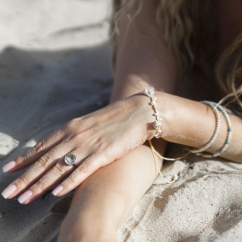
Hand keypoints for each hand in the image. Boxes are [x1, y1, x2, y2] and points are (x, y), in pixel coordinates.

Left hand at [1, 94, 153, 203]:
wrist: (136, 112)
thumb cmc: (112, 119)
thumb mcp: (88, 125)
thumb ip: (73, 136)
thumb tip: (61, 150)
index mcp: (70, 128)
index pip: (42, 146)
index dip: (24, 160)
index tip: (8, 171)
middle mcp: (75, 136)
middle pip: (45, 160)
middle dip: (25, 178)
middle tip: (8, 193)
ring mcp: (89, 145)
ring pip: (59, 168)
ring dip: (40, 185)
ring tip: (23, 199)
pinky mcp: (104, 153)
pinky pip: (82, 170)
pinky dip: (68, 183)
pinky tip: (55, 194)